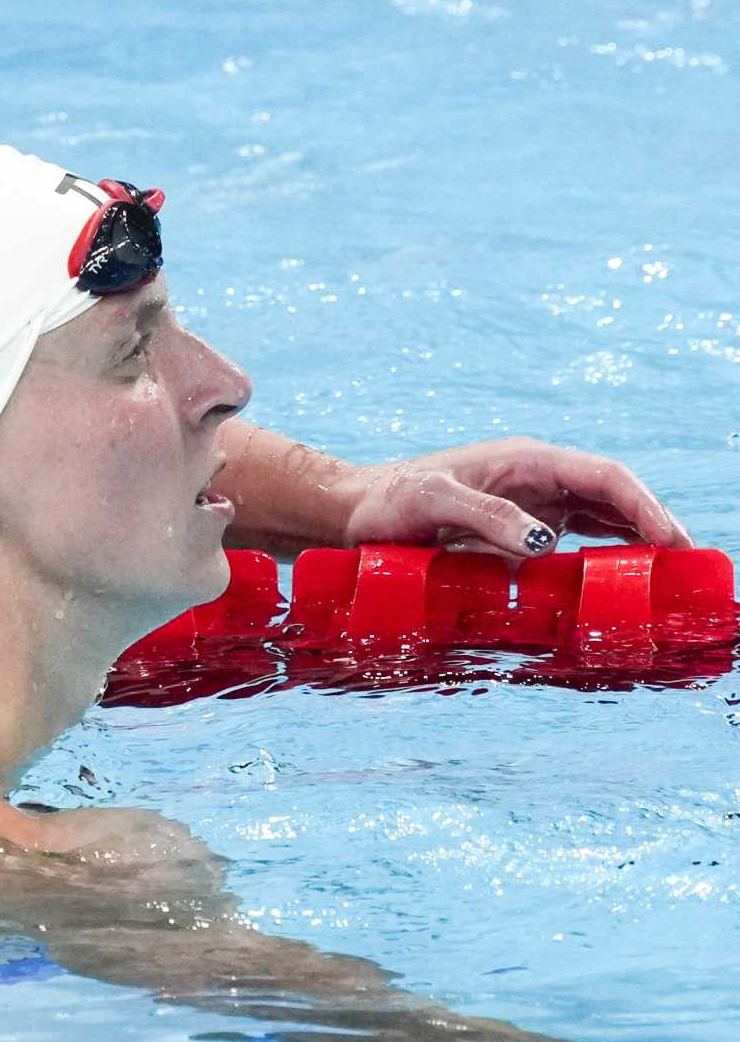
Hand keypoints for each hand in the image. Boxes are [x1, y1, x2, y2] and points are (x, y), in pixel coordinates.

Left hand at [338, 437, 691, 560]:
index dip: (645, 505)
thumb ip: (485, 516)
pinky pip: (575, 541)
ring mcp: (531, 506)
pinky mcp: (518, 532)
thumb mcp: (432, 502)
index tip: (672, 539)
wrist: (354, 513)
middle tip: (687, 568)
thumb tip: (542, 541)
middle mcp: (537, 480)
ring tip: (670, 579)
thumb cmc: (387, 503)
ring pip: (602, 519)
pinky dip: (605, 557)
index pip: (604, 476)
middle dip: (654, 526)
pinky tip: (623, 581)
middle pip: (614, 497)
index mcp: (527, 461)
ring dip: (637, 543)